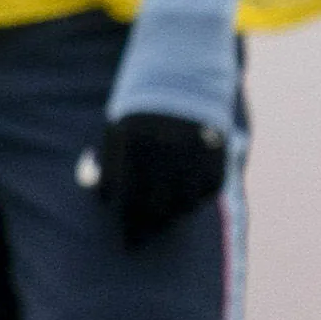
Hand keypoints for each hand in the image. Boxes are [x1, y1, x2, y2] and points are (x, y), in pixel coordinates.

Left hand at [88, 108, 230, 245]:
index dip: (129, 225)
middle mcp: (168, 151)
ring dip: (172, 217)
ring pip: (186, 204)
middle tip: (141, 242)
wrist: (182, 75)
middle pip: (159, 207)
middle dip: (148, 229)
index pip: (130, 199)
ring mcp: (196, 153)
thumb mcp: (116, 131)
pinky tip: (184, 202)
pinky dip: (196, 201)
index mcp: (136, 144)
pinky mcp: (218, 155)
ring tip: (160, 221)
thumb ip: (107, 166)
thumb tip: (103, 201)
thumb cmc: (139, 110)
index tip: (127, 244)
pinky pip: (209, 192)